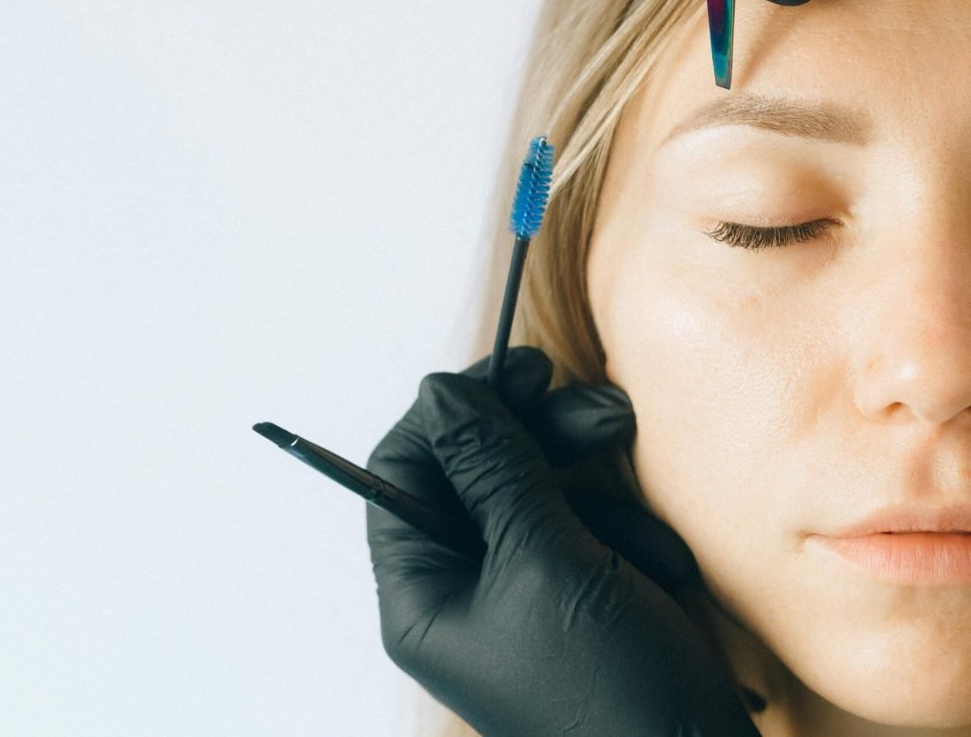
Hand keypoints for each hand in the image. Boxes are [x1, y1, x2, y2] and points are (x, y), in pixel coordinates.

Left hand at [366, 346, 759, 735]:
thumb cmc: (608, 687)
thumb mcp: (544, 560)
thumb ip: (494, 467)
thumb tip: (440, 391)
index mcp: (425, 588)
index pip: (403, 470)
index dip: (451, 415)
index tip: (511, 375)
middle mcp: (464, 583)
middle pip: (476, 469)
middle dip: (538, 432)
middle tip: (596, 405)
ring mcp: (524, 586)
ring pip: (537, 487)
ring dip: (593, 481)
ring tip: (641, 509)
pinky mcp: (579, 588)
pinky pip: (586, 523)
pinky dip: (626, 530)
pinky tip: (660, 566)